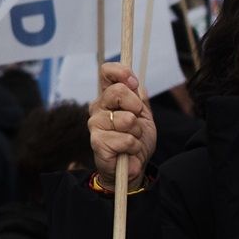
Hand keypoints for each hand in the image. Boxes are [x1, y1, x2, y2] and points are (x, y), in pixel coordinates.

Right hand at [89, 62, 157, 187]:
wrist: (134, 167)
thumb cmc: (137, 140)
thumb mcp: (143, 116)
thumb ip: (139, 98)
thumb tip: (138, 84)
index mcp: (108, 97)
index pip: (106, 72)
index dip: (121, 72)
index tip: (133, 83)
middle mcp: (98, 107)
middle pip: (118, 91)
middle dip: (136, 106)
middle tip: (136, 120)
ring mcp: (95, 124)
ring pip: (126, 118)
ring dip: (137, 132)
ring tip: (132, 139)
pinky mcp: (97, 142)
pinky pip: (126, 139)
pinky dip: (134, 146)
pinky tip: (128, 151)